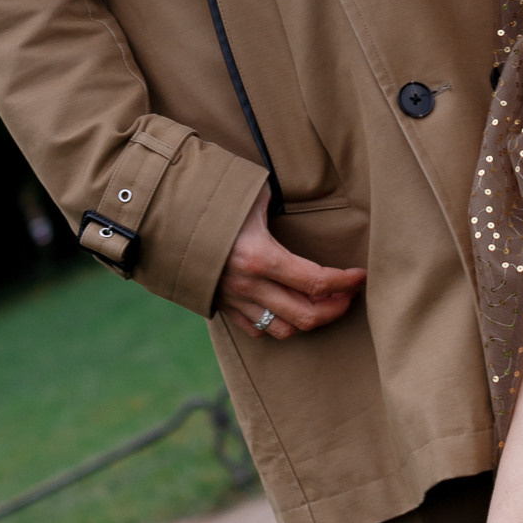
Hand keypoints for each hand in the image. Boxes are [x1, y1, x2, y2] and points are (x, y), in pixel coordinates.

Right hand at [216, 184, 365, 341]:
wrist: (161, 218)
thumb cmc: (209, 197)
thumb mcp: (249, 192)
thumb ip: (278, 200)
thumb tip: (302, 195)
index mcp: (260, 256)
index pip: (317, 281)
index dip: (345, 282)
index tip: (361, 275)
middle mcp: (249, 285)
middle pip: (307, 315)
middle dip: (337, 308)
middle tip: (350, 294)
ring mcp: (234, 300)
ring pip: (284, 330)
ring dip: (310, 322)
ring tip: (325, 305)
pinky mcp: (221, 306)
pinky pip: (257, 330)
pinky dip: (279, 325)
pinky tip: (289, 311)